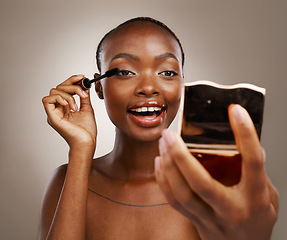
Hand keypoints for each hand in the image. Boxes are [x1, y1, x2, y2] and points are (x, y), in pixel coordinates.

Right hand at [42, 75, 96, 149]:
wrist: (87, 142)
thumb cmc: (87, 130)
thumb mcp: (87, 109)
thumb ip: (84, 97)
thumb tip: (84, 85)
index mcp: (64, 107)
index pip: (64, 88)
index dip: (71, 80)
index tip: (82, 77)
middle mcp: (57, 109)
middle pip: (58, 87)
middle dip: (72, 85)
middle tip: (83, 91)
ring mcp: (54, 113)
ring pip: (54, 91)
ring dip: (68, 94)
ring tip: (77, 105)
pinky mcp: (52, 117)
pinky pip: (47, 101)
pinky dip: (58, 98)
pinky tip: (69, 105)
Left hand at [155, 104, 277, 239]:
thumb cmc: (256, 217)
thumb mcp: (267, 194)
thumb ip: (254, 171)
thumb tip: (241, 140)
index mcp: (255, 197)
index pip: (252, 162)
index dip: (245, 134)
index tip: (235, 111)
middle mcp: (231, 209)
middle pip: (202, 183)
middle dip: (181, 156)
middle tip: (171, 134)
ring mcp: (210, 218)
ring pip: (183, 194)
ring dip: (169, 166)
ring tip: (162, 144)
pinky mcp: (195, 221)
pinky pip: (174, 202)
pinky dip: (163, 181)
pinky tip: (159, 163)